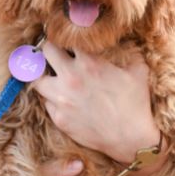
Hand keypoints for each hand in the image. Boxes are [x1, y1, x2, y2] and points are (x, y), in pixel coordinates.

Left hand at [33, 43, 158, 162]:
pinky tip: (63, 98)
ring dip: (44, 76)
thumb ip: (127, 51)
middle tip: (54, 53)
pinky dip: (52, 98)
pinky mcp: (59, 118)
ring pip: (37, 80)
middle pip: (45, 52)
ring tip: (53, 76)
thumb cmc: (135, 103)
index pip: (64, 39)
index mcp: (88, 62)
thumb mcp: (137, 70)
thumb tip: (122, 41)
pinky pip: (47, 102)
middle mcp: (70, 78)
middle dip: (49, 50)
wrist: (130, 138)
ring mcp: (61, 99)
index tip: (65, 38)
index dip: (65, 37)